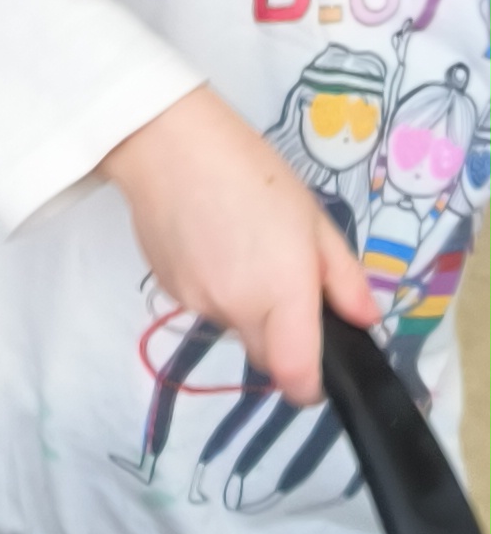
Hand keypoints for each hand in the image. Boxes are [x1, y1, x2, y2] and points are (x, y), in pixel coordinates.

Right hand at [104, 85, 377, 408]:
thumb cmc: (253, 173)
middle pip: (264, 356)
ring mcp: (197, 304)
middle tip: (284, 285)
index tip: (318, 376)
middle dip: (280, 339)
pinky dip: (214, 288)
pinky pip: (203, 306)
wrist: (169, 146)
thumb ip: (344, 279)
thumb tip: (365, 321)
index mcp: (282, 293)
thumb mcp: (314, 220)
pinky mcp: (167, 291)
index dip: (309, 387)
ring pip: (233, 328)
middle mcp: (237, 310)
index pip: (294, 376)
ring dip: (246, 307)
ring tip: (241, 248)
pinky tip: (210, 243)